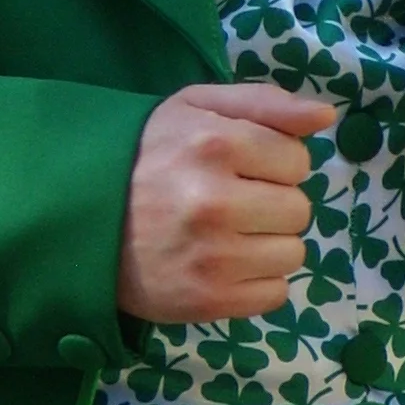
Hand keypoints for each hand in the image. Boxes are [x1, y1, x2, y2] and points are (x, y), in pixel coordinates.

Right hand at [119, 83, 335, 322]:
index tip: (239, 168)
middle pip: (299, 210)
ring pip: (292, 253)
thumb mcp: (195, 107)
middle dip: (271, 203)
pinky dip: (255, 282)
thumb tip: (325, 117)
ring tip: (224, 235)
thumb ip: (265, 104)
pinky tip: (222, 265)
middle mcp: (215, 202)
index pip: (297, 162)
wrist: (78, 219)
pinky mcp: (208, 301)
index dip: (273, 163)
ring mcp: (212, 257)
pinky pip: (275, 294)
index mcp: (214, 145)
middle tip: (229, 202)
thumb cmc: (145, 155)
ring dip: (267, 244)